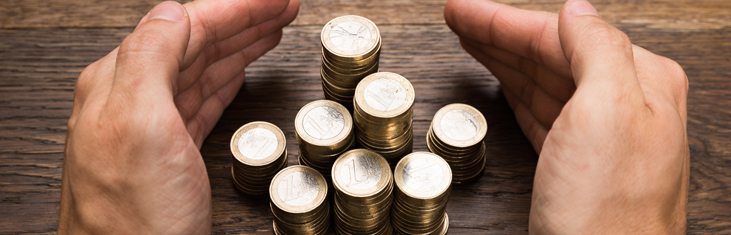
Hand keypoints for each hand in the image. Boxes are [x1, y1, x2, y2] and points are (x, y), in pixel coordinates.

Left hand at [58, 0, 297, 232]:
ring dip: (239, 47)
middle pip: (196, 43)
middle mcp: (132, 100)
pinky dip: (225, 81)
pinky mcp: (168, 156)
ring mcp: (150, 128)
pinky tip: (238, 73)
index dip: (235, 8)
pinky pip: (201, 102)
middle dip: (243, 21)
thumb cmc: (133, 218)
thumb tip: (175, 9)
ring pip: (201, 71)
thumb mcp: (140, 125)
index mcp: (122, 82)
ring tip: (272, 32)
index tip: (276, 1)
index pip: (185, 25)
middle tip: (284, 9)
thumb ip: (151, 57)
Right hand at [445, 0, 688, 232]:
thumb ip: (596, 48)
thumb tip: (575, 8)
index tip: (463, 10)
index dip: (505, 19)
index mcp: (639, 82)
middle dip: (499, 33)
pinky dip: (513, 91)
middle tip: (457, 18)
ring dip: (503, 57)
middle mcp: (624, 105)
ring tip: (468, 39)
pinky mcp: (574, 165)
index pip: (562, 34)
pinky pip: (540, 112)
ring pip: (542, 81)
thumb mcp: (608, 111)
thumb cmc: (608, 210)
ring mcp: (599, 137)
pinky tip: (499, 81)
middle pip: (550, 54)